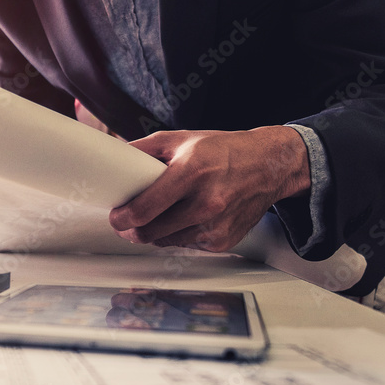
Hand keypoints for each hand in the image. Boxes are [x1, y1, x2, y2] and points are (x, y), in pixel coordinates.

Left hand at [109, 126, 310, 251]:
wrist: (270, 165)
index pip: (144, 210)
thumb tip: (114, 159)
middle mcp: (206, 203)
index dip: (121, 218)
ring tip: (157, 215)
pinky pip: (185, 245)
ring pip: (165, 242)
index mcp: (191, 172)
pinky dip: (178, 235)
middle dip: (131, 229)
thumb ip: (143, 150)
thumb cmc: (224, 150)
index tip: (115, 217)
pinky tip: (185, 218)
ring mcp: (216, 226)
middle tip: (126, 222)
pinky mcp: (223, 241)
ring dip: (154, 232)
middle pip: (149, 233)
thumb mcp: (180, 139)